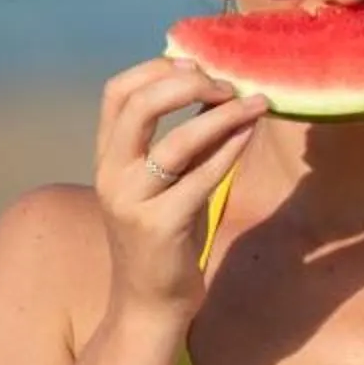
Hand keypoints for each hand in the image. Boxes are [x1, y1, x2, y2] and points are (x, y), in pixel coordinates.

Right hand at [97, 57, 267, 317]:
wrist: (149, 302)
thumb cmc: (165, 235)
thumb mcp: (168, 181)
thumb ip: (184, 141)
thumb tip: (220, 92)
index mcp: (107, 157)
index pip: (116, 93)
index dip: (156, 69)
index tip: (197, 62)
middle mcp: (111, 175)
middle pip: (137, 106)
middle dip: (186, 83)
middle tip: (228, 82)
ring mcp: (132, 202)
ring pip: (174, 143)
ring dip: (220, 115)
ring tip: (256, 102)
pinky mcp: (160, 226)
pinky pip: (199, 178)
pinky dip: (228, 149)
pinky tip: (249, 132)